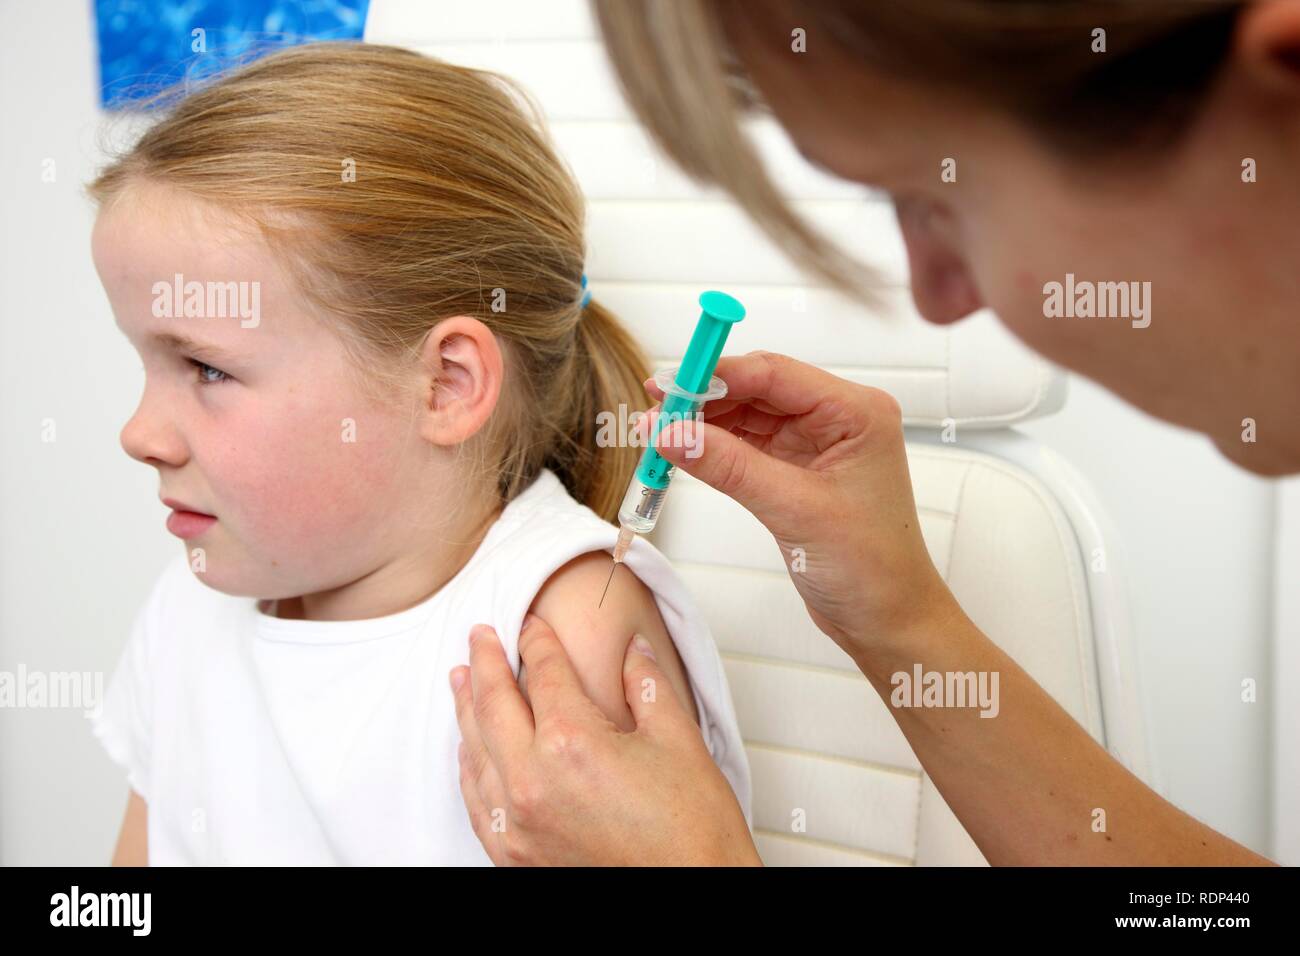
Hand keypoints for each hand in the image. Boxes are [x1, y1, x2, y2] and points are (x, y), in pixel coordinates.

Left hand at [449, 613, 759, 865]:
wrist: (695, 897)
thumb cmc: (693, 832)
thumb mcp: (678, 741)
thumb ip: (646, 686)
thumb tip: (632, 652)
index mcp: (572, 743)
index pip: (542, 674)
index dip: (536, 641)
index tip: (531, 624)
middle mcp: (532, 781)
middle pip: (494, 704)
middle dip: (484, 662)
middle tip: (479, 634)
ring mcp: (518, 822)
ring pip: (476, 750)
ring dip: (466, 709)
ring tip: (461, 678)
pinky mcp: (516, 856)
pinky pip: (477, 800)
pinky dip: (469, 766)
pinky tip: (469, 750)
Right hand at [642, 350, 954, 661]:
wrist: (886, 620)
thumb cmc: (872, 568)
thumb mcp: (795, 510)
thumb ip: (730, 467)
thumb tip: (673, 434)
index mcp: (856, 412)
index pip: (774, 374)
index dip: (717, 376)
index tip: (670, 387)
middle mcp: (838, 418)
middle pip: (757, 388)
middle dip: (704, 399)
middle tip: (655, 411)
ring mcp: (816, 443)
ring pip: (747, 416)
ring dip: (704, 424)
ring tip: (658, 434)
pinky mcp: (797, 470)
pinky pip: (746, 445)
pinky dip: (714, 448)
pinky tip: (683, 452)